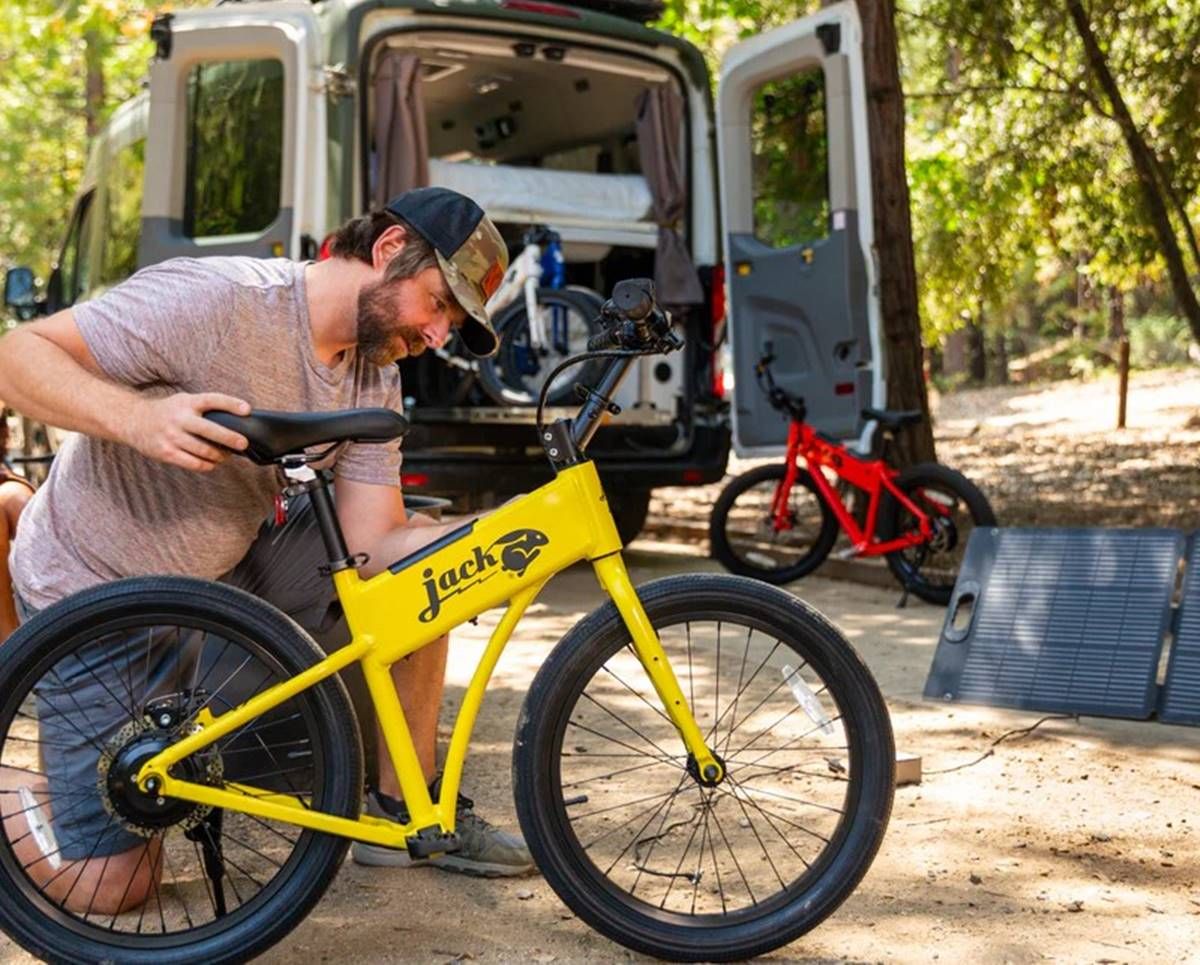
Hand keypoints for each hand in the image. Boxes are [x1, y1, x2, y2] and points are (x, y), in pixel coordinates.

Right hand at [126, 392, 250, 471]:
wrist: (133, 421)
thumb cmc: (167, 412)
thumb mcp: (183, 401)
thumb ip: (203, 408)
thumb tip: (234, 421)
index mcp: (186, 403)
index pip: (212, 400)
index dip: (230, 404)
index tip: (247, 410)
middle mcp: (179, 418)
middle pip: (209, 430)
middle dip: (230, 438)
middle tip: (244, 443)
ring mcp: (172, 436)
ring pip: (204, 450)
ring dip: (220, 455)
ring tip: (227, 455)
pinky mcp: (166, 453)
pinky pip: (193, 463)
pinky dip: (207, 465)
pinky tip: (212, 463)